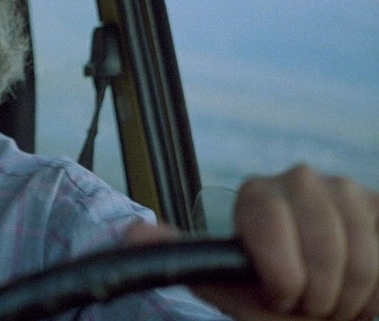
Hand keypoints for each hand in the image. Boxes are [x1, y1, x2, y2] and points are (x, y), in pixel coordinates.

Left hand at [128, 165, 378, 318]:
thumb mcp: (228, 286)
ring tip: (334, 300)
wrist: (328, 305)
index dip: (281, 272)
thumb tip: (132, 232)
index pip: (268, 220)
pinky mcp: (378, 202)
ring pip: (358, 252)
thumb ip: (181, 257)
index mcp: (258, 196)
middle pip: (319, 243)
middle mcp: (299, 181)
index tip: (281, 297)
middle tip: (310, 305)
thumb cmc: (276, 297)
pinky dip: (376, 286)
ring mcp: (344, 188)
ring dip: (350, 294)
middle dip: (319, 292)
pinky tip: (361, 288)